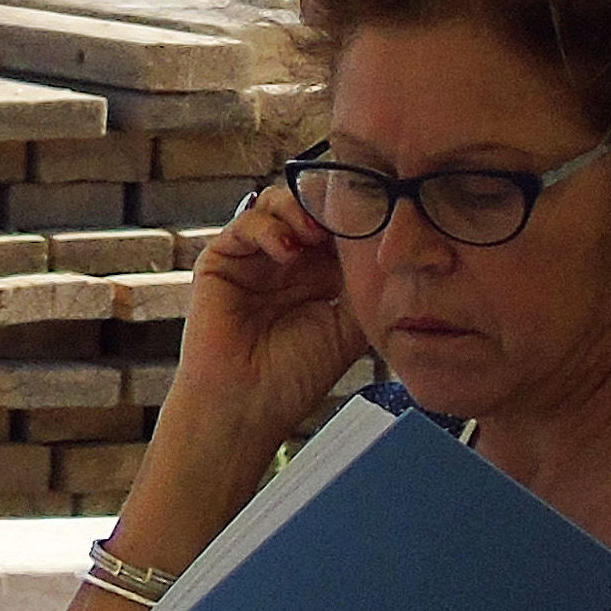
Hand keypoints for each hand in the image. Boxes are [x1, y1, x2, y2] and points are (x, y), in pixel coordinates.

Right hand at [167, 185, 370, 461]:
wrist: (246, 406)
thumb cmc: (293, 378)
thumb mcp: (348, 329)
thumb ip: (365, 288)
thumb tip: (389, 252)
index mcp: (317, 275)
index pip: (336, 227)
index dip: (354, 218)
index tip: (375, 219)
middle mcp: (285, 261)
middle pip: (307, 206)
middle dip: (326, 206)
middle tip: (343, 220)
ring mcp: (253, 258)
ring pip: (275, 204)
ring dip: (297, 209)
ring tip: (314, 233)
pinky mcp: (221, 260)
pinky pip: (245, 223)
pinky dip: (268, 227)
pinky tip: (288, 250)